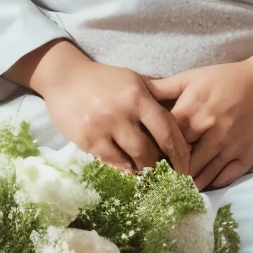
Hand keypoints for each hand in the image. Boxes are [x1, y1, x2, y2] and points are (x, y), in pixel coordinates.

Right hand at [11, 40, 189, 173]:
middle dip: (162, 166)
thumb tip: (182, 121)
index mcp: (138, 96)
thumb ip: (156, 98)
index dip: (180, 152)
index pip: (167, 129)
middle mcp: (122, 112)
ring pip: (132, 159)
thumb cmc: (104, 79)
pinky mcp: (87, 139)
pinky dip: (123, 168)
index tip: (186, 167)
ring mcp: (103, 127)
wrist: (65, 77)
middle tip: (169, 176)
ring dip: (143, 169)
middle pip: (150, 149)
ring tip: (150, 174)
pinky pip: (112, 162)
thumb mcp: (134, 80)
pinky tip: (129, 169)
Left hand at [150, 50, 252, 189]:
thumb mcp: (193, 76)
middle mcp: (211, 130)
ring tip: (177, 188)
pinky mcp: (247, 156)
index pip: (165, 141)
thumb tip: (135, 92)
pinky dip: (211, 184)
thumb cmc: (227, 78)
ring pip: (202, 175)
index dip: (155, 153)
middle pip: (182, 162)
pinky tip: (202, 184)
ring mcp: (230, 145)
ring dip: (188, 183)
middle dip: (170, 172)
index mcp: (193, 110)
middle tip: (160, 181)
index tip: (148, 161)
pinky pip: (224, 178)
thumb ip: (163, 88)